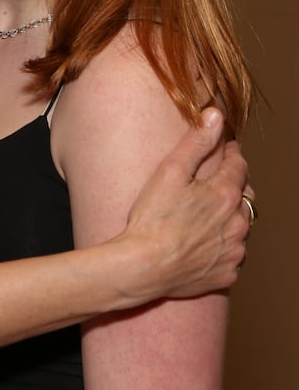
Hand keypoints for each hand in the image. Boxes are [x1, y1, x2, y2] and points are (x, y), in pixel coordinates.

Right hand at [122, 108, 250, 301]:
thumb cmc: (152, 218)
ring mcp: (234, 251)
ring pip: (242, 227)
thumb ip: (196, 142)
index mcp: (225, 195)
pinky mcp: (227, 274)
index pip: (239, 166)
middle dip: (235, 185)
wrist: (143, 266)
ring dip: (232, 217)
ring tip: (208, 213)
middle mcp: (237, 223)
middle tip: (216, 181)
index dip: (232, 154)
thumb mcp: (170, 171)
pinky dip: (224, 245)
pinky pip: (233, 254)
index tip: (227, 148)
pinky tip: (205, 242)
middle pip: (246, 196)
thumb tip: (215, 115)